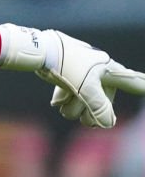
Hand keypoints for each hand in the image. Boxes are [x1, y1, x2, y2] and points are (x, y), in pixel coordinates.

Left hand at [0, 24, 144, 127]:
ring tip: (63, 104)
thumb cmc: (68, 65)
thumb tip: (108, 124)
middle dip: (89, 111)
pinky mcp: (67, 75)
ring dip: (72, 106)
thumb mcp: (85, 88)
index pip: (132, 82)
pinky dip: (63, 98)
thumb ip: (98, 107)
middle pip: (101, 101)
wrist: (40, 52)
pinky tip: (56, 101)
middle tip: (85, 118)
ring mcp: (83, 74)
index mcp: (109, 71)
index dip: (141, 86)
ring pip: (82, 100)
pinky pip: (69, 94)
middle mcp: (100, 73)